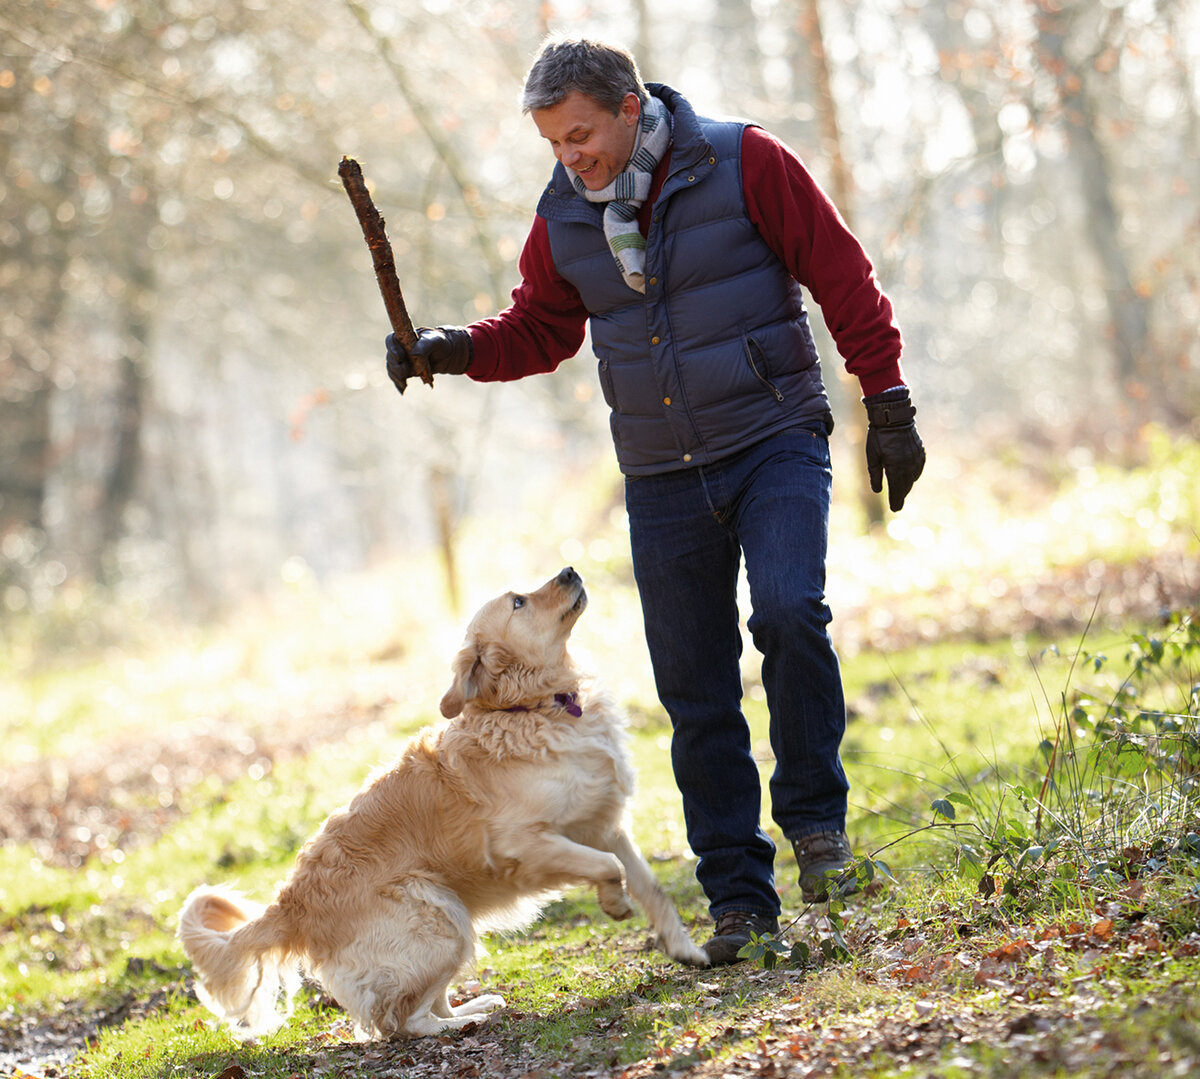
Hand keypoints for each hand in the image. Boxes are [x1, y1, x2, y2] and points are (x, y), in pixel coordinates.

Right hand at [385, 325, 472, 392]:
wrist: (448, 354)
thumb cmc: (441, 343)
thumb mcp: (435, 341)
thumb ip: (425, 345)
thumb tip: (413, 352)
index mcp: (405, 336)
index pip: (391, 341)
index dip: (392, 349)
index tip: (400, 357)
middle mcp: (400, 348)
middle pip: (390, 357)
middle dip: (395, 367)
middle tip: (404, 373)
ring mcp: (402, 360)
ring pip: (393, 369)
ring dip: (396, 377)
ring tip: (404, 384)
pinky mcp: (406, 371)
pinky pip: (398, 378)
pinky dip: (399, 384)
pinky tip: (402, 390)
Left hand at [863, 387, 924, 511]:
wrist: (894, 416)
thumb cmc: (879, 436)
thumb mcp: (872, 456)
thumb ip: (875, 475)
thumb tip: (877, 491)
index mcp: (895, 467)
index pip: (896, 489)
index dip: (896, 500)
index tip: (895, 509)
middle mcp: (908, 465)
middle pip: (906, 486)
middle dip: (901, 495)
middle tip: (897, 504)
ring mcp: (916, 459)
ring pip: (913, 478)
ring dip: (907, 486)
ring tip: (901, 492)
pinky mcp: (920, 452)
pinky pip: (918, 469)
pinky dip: (914, 475)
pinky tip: (910, 478)